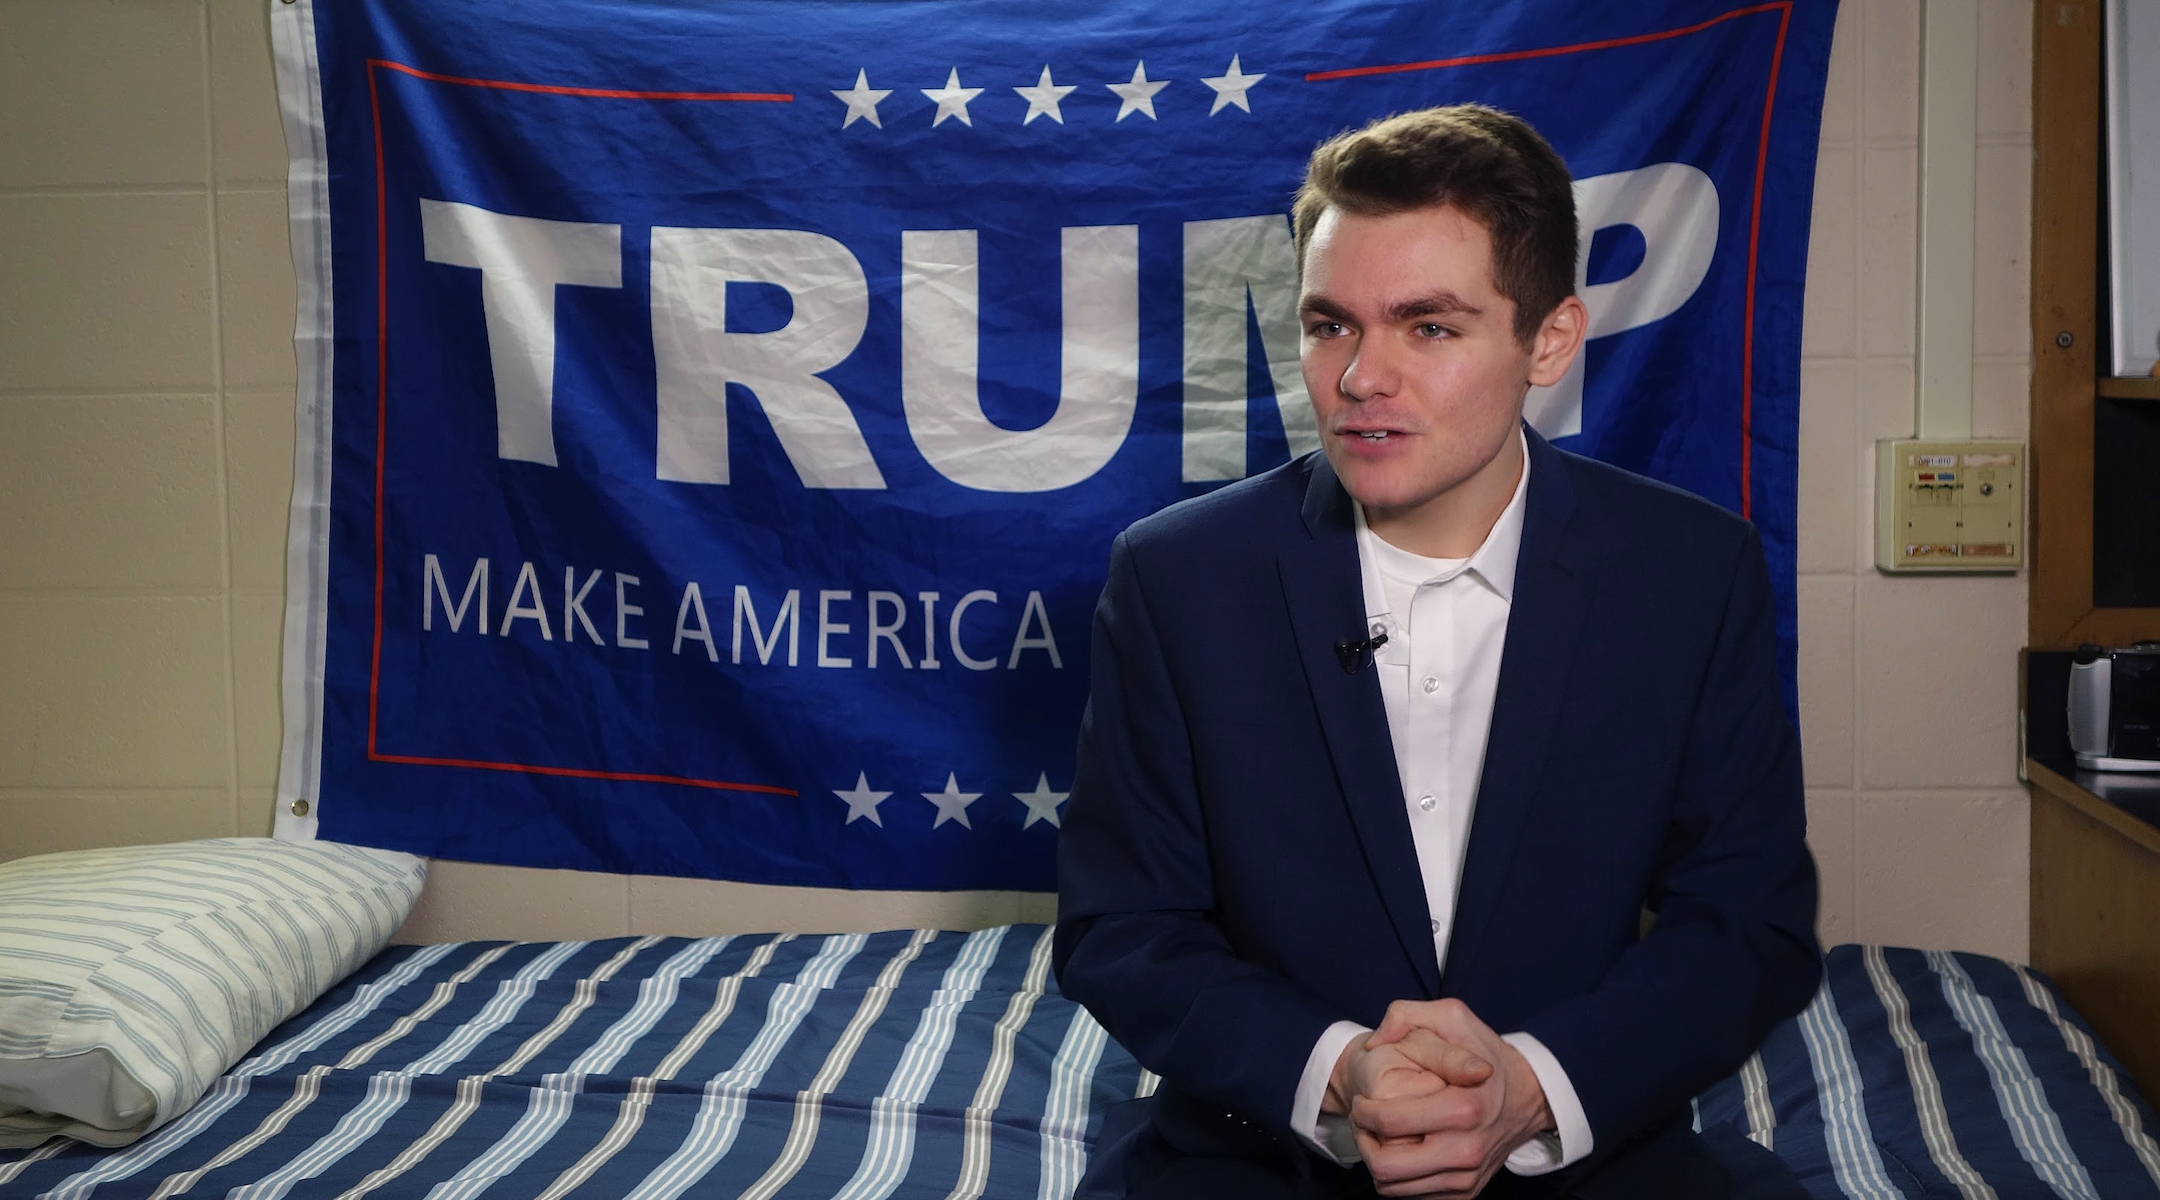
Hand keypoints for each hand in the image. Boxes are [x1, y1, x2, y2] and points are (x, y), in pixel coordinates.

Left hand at [1351, 999, 1555, 1197]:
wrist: (1528, 1095)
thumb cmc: (1483, 1051)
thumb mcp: (1451, 1016)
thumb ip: (1406, 1015)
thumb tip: (1375, 1043)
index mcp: (1464, 1107)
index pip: (1387, 1122)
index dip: (1362, 1110)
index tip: (1362, 1098)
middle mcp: (1468, 1149)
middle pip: (1385, 1165)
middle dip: (1362, 1139)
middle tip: (1362, 1119)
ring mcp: (1467, 1176)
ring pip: (1393, 1187)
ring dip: (1375, 1159)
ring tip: (1377, 1133)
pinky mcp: (1466, 1192)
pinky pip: (1412, 1196)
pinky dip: (1397, 1175)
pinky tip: (1401, 1147)